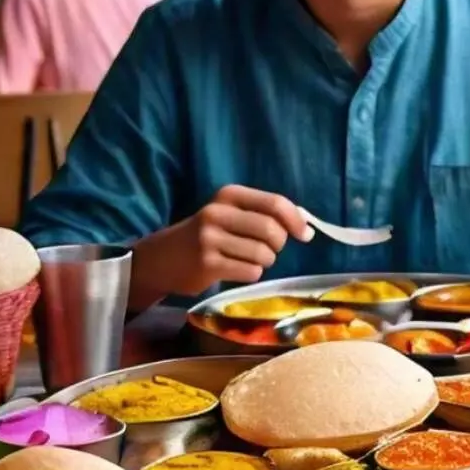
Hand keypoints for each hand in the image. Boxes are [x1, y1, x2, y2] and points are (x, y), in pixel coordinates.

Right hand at [156, 185, 314, 292]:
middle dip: (278, 245)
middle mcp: (218, 213)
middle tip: (268, 250)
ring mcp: (210, 239)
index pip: (274, 203)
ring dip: (264, 262)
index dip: (296, 220)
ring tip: (247, 259)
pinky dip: (251, 273)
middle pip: (272, 230)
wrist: (162, 258)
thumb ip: (264, 214)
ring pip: (263, 254)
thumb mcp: (230, 214)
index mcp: (228, 195)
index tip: (305, 234)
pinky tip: (236, 269)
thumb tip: (306, 227)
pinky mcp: (208, 264)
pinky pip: (250, 271)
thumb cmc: (206, 235)